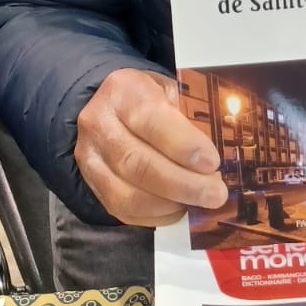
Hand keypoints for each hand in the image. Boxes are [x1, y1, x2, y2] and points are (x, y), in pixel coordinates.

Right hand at [74, 69, 227, 227]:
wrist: (110, 107)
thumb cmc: (151, 99)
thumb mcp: (172, 92)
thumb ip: (190, 118)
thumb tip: (215, 157)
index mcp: (123, 90)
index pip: (151, 120)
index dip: (183, 145)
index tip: (212, 162)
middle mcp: (99, 124)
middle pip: (138, 163)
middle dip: (183, 184)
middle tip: (215, 193)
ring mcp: (89, 158)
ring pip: (128, 194)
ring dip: (170, 203)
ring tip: (200, 200)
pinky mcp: (92, 184)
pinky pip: (123, 210)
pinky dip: (156, 214)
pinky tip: (179, 206)